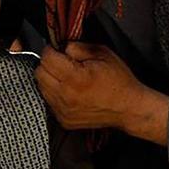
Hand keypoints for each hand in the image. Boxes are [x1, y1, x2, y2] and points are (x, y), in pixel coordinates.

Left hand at [35, 42, 168, 143]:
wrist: (129, 109)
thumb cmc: (119, 80)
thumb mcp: (102, 54)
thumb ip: (77, 47)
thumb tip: (61, 47)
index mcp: (75, 78)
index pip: (46, 59)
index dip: (51, 50)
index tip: (59, 50)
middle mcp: (66, 96)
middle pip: (39, 73)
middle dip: (49, 64)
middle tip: (63, 63)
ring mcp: (63, 111)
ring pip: (41, 87)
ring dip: (50, 79)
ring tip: (67, 77)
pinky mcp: (64, 120)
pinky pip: (49, 101)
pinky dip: (55, 94)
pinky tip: (70, 91)